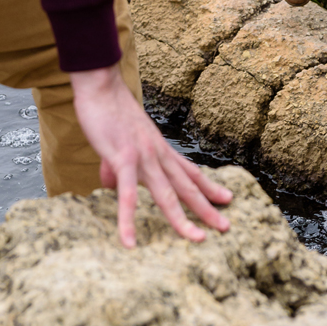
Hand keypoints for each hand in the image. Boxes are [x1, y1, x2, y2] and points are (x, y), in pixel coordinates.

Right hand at [68, 62, 232, 246]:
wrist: (100, 85)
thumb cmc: (107, 108)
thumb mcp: (117, 140)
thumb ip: (116, 165)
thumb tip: (110, 185)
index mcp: (158, 148)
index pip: (189, 171)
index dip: (208, 186)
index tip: (226, 199)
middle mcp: (157, 153)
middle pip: (186, 186)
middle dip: (207, 208)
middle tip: (226, 227)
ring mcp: (143, 156)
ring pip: (166, 194)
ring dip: (182, 218)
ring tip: (197, 239)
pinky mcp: (123, 158)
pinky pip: (127, 196)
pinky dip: (128, 220)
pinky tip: (129, 241)